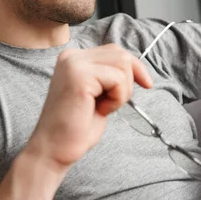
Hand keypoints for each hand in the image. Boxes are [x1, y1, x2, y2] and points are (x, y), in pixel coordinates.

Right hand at [26, 44, 152, 169]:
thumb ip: (108, 75)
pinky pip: (118, 79)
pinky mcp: (80, 76)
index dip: (134, 67)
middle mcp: (71, 56)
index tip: (146, 84)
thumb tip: (135, 66)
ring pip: (122, 64)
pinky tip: (100, 110)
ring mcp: (74, 64)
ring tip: (104, 107)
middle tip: (113, 104)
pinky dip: (117, 99)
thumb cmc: (76, 127)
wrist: (54, 149)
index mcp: (72, 58)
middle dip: (129, 80)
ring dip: (122, 90)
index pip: (114, 50)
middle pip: (120, 54)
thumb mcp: (97, 94)